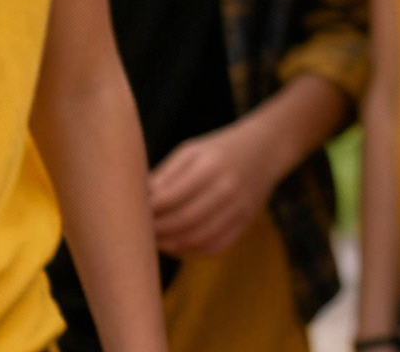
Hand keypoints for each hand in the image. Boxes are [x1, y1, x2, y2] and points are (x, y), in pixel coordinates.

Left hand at [149, 119, 279, 257]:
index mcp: (210, 165)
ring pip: (198, 238)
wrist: (266, 149)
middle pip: (183, 220)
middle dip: (157, 230)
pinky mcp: (246, 221)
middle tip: (140, 231)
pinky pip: (215, 246)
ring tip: (156, 240)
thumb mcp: (191, 151)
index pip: (170, 197)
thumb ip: (165, 175)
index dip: (148, 210)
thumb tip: (139, 202)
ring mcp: (240, 207)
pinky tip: (178, 243)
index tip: (133, 213)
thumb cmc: (219, 149)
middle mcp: (227, 188)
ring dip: (171, 244)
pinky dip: (192, 250)